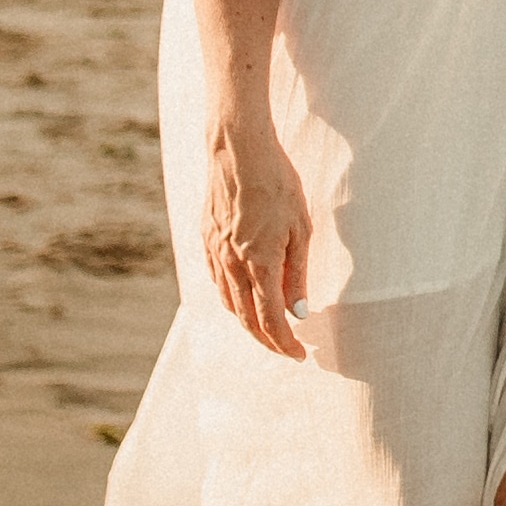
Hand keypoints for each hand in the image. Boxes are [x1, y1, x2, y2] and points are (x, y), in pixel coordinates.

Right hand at [202, 118, 316, 359]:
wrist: (238, 150)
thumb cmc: (278, 184)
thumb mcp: (300, 228)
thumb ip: (296, 273)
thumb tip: (297, 312)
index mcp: (258, 263)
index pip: (270, 320)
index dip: (285, 343)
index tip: (299, 355)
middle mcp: (231, 264)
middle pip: (246, 319)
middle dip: (267, 340)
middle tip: (286, 348)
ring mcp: (214, 253)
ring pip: (229, 302)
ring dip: (248, 321)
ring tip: (269, 325)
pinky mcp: (205, 240)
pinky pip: (217, 281)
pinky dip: (232, 297)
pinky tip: (245, 294)